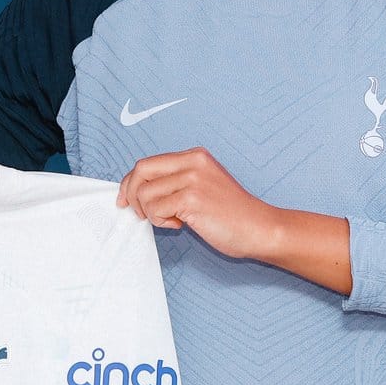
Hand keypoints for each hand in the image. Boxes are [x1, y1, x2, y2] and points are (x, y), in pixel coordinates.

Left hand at [117, 147, 275, 260]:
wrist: (260, 228)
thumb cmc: (231, 214)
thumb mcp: (202, 185)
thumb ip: (176, 181)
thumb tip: (138, 189)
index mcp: (194, 156)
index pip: (148, 163)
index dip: (130, 182)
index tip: (125, 199)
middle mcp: (193, 162)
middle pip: (141, 171)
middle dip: (132, 194)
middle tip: (139, 213)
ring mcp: (193, 179)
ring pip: (145, 194)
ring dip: (151, 214)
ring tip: (172, 220)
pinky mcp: (192, 199)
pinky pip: (156, 210)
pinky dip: (162, 222)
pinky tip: (181, 225)